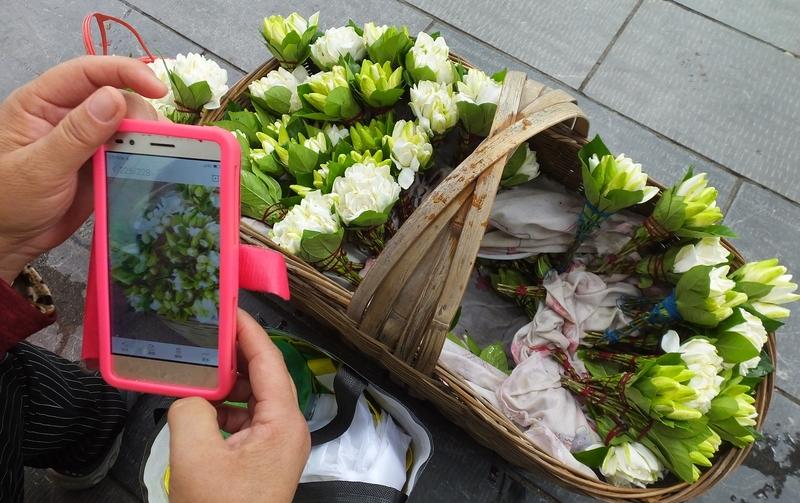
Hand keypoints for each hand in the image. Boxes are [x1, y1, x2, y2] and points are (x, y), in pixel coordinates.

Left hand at [0, 56, 166, 282]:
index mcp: (41, 103)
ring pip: (127, 124)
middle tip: (153, 140)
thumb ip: (77, 134)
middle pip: (115, 96)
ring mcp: (86, 140)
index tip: (157, 88)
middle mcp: (66, 115)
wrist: (9, 240)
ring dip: (147, 135)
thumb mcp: (39, 168)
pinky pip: (130, 150)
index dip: (124, 73)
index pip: (86, 73)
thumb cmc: (7, 201)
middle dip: (140, 114)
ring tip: (159, 153)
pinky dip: (146, 155)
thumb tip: (115, 98)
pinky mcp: (100, 163)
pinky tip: (155, 164)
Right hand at [167, 309, 310, 502]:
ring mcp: (276, 445)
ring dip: (226, 384)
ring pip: (253, 398)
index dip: (248, 330)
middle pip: (264, 376)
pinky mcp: (261, 459)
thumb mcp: (195, 456)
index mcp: (284, 422)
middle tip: (205, 335)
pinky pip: (244, 420)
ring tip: (196, 368)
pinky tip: (198, 405)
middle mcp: (288, 429)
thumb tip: (188, 396)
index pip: (269, 359)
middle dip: (234, 355)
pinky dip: (223, 409)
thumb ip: (189, 409)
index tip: (228, 307)